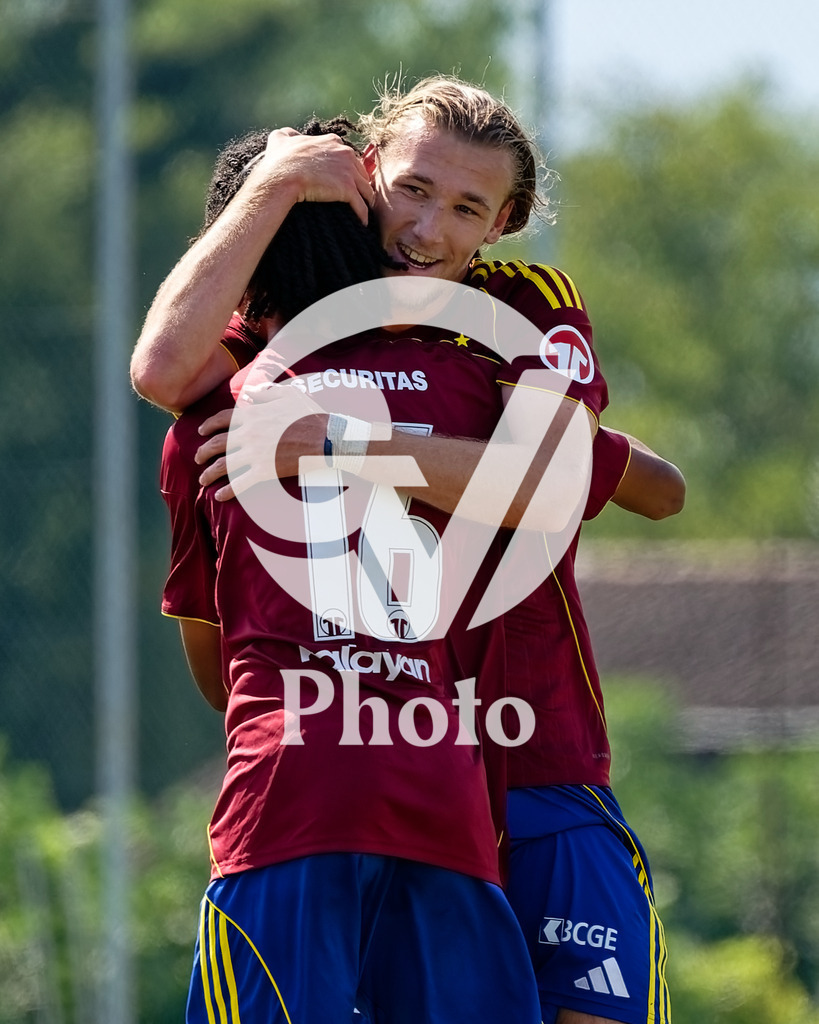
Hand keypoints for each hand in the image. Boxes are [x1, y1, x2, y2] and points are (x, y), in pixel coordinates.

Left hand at [196, 381, 326, 500]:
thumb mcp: (288, 394)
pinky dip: (227, 491)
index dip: (208, 426)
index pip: (222, 419)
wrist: (326, 438)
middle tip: (197, 458)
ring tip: (202, 480)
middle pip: (217, 444)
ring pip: (223, 465)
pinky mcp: (263, 471)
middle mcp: (248, 434)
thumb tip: (250, 394)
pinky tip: (218, 497)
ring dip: (209, 474)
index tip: (200, 432)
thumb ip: (266, 393)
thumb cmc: (311, 415)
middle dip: (203, 452)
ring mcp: (254, 454)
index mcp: (252, 415)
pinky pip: (239, 483)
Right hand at [251, 128, 373, 225]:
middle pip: (361, 173)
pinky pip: (362, 206)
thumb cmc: (280, 161)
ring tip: (363, 212)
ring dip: (366, 201)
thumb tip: (287, 134)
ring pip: (366, 189)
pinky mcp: (348, 190)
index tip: (344, 181)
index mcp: (332, 142)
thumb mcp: (281, 139)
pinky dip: (363, 216)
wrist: (281, 177)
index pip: (349, 157)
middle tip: (358, 199)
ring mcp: (348, 171)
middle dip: (360, 185)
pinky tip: (362, 223)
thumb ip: (288, 135)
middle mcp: (345, 153)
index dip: (347, 170)